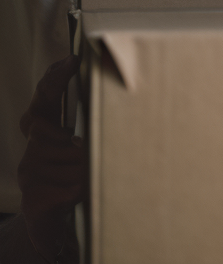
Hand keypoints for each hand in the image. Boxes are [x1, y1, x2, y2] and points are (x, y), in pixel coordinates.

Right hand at [17, 56, 85, 262]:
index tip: (71, 60)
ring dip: (84, 170)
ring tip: (89, 178)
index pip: (44, 97)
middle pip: (48, 128)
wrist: (56, 226)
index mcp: (45, 133)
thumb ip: (92, 126)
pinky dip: (81, 190)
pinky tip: (83, 192)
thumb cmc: (75, 180)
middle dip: (71, 140)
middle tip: (83, 148)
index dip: (54, 78)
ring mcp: (29, 174)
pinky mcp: (32, 200)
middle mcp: (32, 150)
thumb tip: (128, 96)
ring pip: (67, 161)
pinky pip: (66, 187)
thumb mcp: (83, 150)